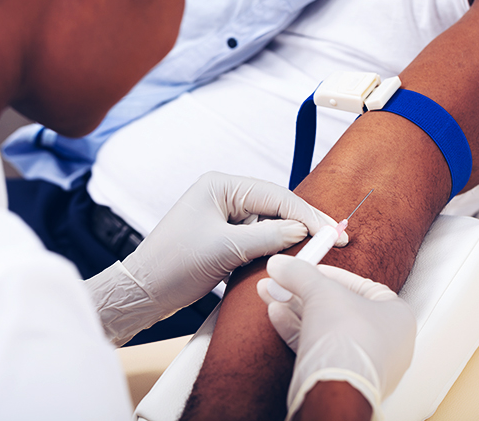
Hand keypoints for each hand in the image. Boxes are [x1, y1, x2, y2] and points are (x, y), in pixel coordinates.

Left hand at [122, 172, 346, 315]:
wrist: (144, 291)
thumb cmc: (174, 265)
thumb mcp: (225, 250)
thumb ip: (268, 237)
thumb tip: (303, 230)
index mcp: (220, 186)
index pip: (275, 195)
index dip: (307, 214)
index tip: (332, 231)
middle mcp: (223, 195)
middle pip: (275, 206)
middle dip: (303, 223)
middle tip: (334, 239)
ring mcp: (223, 216)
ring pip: (269, 223)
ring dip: (289, 237)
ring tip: (317, 249)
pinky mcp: (224, 236)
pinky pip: (257, 237)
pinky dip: (273, 247)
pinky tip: (290, 256)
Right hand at [257, 255, 415, 418]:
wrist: (337, 388)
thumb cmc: (349, 340)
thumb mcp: (322, 290)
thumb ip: (300, 273)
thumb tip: (281, 264)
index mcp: (395, 316)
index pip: (361, 285)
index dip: (330, 274)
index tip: (307, 268)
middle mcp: (384, 341)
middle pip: (338, 306)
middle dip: (304, 292)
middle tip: (283, 281)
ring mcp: (363, 362)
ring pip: (325, 328)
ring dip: (295, 309)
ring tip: (271, 294)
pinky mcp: (342, 377)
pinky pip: (319, 348)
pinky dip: (297, 330)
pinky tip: (276, 314)